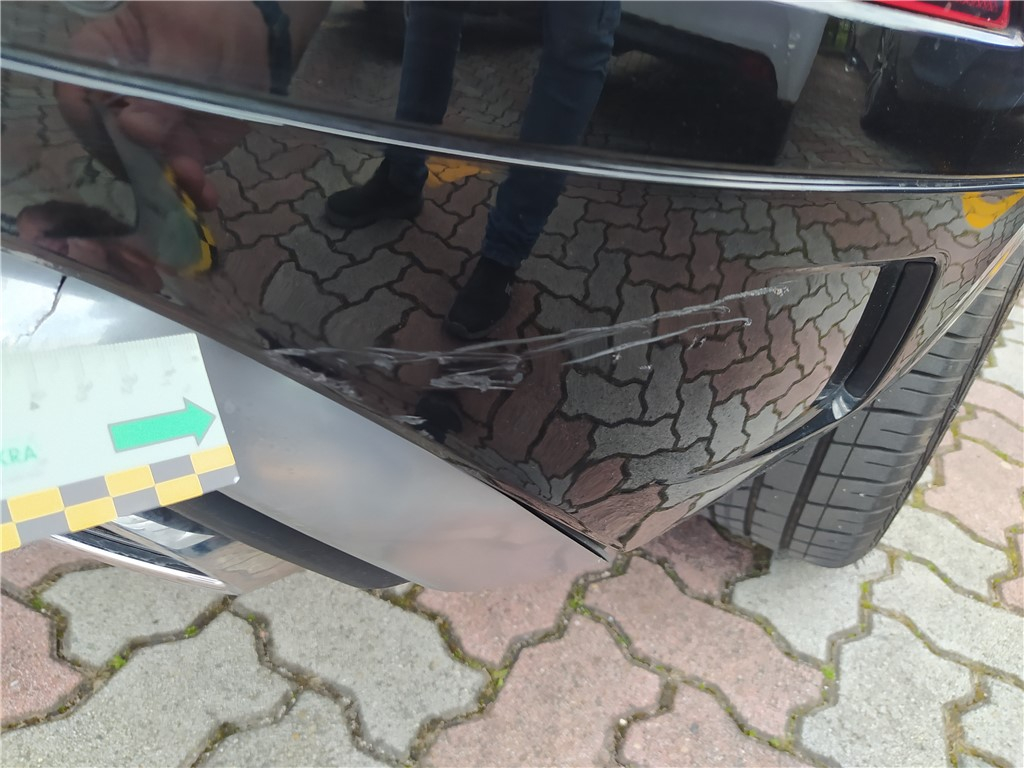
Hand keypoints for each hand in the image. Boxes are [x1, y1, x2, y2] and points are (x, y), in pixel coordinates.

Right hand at [55, 2, 325, 209]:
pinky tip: (205, 196)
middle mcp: (116, 99)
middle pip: (108, 141)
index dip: (94, 121)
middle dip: (139, 161)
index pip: (75, 96)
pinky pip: (179, 175)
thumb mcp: (183, 39)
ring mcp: (149, 129)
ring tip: (195, 183)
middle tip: (170, 163)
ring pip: (145, 167)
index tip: (125, 134)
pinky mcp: (182, 147)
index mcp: (99, 58)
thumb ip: (161, 86)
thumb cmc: (207, 16)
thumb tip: (134, 129)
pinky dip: (192, 188)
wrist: (255, 35)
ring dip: (169, 181)